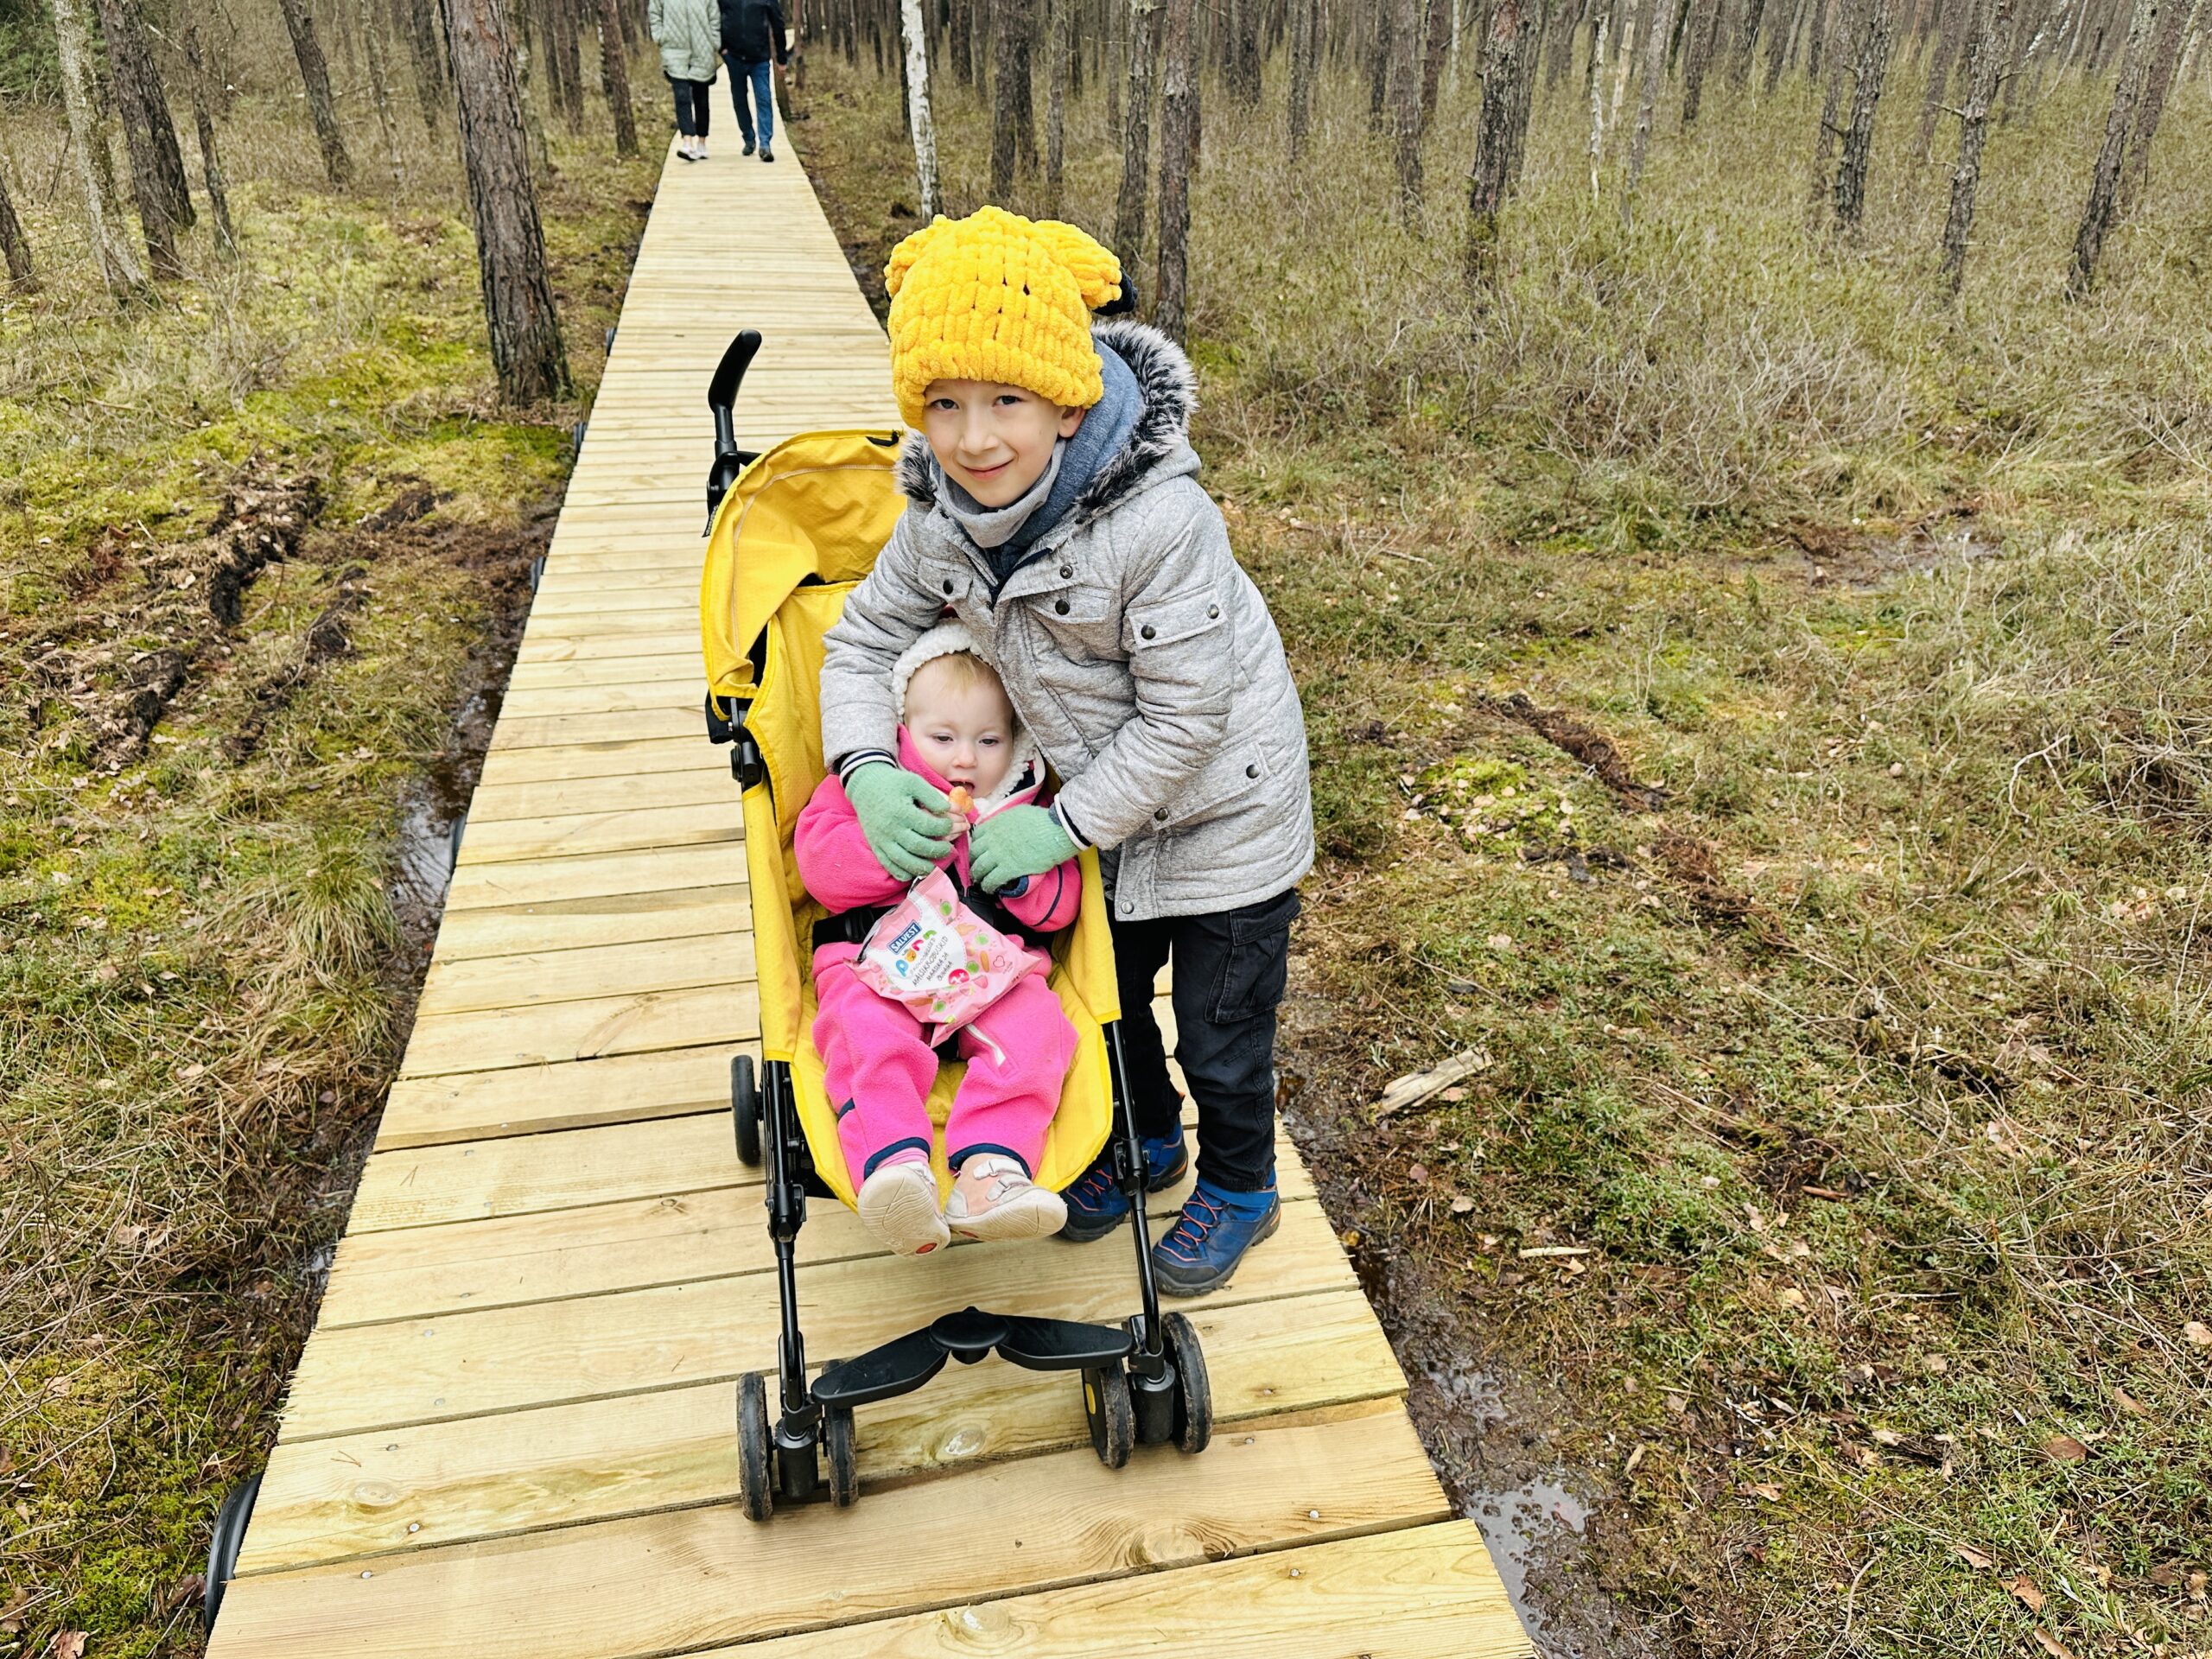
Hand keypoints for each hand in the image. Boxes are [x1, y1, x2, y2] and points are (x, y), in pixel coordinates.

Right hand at [845, 762, 955, 880]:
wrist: (865, 787)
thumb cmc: (892, 783)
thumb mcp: (913, 782)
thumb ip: (934, 796)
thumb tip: (956, 809)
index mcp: (901, 811)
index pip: (929, 826)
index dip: (945, 828)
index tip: (953, 826)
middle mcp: (891, 828)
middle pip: (918, 846)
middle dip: (938, 850)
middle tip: (949, 848)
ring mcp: (882, 840)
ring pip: (904, 861)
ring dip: (922, 867)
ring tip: (934, 866)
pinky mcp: (876, 847)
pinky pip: (889, 866)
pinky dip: (903, 872)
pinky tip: (914, 871)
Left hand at [969, 806, 1076, 893]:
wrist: (1055, 831)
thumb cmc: (1042, 820)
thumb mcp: (1018, 812)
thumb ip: (1007, 819)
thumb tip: (1006, 825)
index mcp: (995, 824)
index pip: (976, 836)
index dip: (977, 845)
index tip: (980, 851)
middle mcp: (992, 839)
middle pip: (974, 853)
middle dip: (974, 862)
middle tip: (977, 868)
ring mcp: (999, 855)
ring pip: (979, 868)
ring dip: (978, 876)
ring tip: (980, 881)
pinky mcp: (1008, 869)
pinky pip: (991, 880)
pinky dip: (988, 886)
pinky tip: (990, 889)